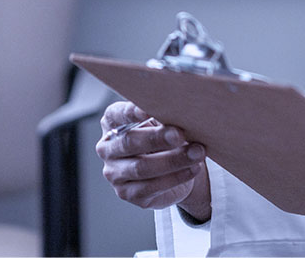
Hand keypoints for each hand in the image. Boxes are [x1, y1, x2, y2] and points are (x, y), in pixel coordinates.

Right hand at [97, 101, 210, 220]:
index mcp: (112, 123)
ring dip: (172, 160)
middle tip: (180, 134)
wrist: (173, 169)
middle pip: (129, 142)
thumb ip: (164, 116)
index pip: (116, 114)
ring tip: (196, 153)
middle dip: (157, 138)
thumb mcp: (163, 122)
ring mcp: (115, 173)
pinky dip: (175, 177)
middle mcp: (108, 148)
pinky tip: (192, 168)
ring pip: (141, 167)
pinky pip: (150, 187)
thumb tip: (179, 112)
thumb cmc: (165, 138)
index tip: (149, 111)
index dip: (131, 112)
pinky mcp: (127, 193)